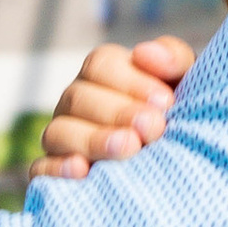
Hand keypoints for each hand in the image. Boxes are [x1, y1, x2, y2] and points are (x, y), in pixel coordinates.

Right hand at [35, 35, 193, 176]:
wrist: (185, 162)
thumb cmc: (180, 114)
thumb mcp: (186, 82)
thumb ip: (174, 59)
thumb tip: (144, 53)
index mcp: (103, 73)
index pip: (100, 65)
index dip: (132, 82)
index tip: (166, 103)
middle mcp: (75, 102)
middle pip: (78, 98)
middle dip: (118, 113)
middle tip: (154, 129)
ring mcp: (61, 137)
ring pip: (57, 132)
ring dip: (93, 140)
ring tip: (128, 149)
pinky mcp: (53, 173)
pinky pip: (41, 169)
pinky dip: (58, 169)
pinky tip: (84, 171)